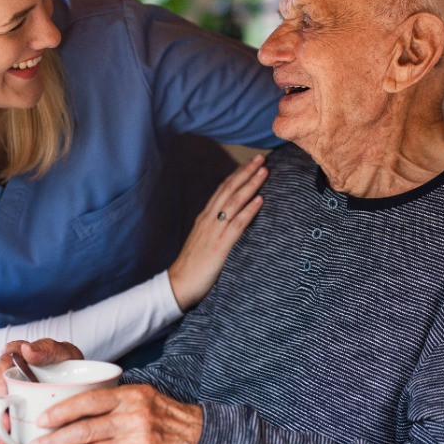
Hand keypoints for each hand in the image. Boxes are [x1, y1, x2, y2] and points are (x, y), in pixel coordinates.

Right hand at [0, 339, 83, 443]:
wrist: (75, 380)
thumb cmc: (66, 365)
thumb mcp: (63, 352)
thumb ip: (46, 349)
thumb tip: (28, 350)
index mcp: (11, 358)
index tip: (3, 397)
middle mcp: (1, 377)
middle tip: (5, 429)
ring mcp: (1, 397)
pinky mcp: (4, 415)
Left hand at [26, 385, 202, 443]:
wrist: (208, 443)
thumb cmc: (175, 425)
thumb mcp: (149, 402)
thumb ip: (119, 404)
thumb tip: (83, 412)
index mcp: (132, 395)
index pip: (89, 399)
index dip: (63, 409)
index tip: (44, 418)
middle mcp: (133, 414)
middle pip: (84, 425)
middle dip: (54, 438)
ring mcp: (137, 438)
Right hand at [168, 154, 267, 309]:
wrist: (179, 284)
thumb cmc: (192, 266)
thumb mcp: (203, 241)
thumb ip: (215, 229)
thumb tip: (231, 221)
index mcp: (205, 218)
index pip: (222, 190)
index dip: (236, 175)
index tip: (250, 164)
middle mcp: (209, 220)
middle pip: (229, 190)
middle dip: (246, 173)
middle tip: (261, 159)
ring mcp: (214, 231)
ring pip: (234, 202)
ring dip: (251, 185)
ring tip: (264, 172)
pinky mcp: (220, 246)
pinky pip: (237, 224)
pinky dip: (249, 210)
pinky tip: (260, 200)